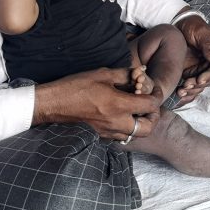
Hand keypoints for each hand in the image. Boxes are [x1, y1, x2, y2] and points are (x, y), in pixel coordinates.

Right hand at [33, 68, 161, 140]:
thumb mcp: (103, 74)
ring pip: (134, 135)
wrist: (53, 104)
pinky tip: (122, 115)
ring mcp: (107, 132)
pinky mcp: (100, 135)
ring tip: (137, 110)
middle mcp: (116, 122)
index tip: (154, 90)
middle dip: (153, 117)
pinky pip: (121, 136)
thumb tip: (140, 72)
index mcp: (119, 105)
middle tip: (150, 106)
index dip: (157, 96)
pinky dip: (127, 128)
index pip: (150, 105)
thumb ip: (125, 74)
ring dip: (141, 124)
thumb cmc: (76, 86)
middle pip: (147, 129)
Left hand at [175, 15, 209, 104]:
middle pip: (209, 79)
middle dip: (197, 85)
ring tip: (180, 91)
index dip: (209, 76)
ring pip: (201, 85)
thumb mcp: (200, 32)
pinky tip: (180, 95)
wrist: (180, 25)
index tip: (199, 80)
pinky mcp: (193, 73)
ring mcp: (202, 68)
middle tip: (185, 85)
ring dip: (192, 90)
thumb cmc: (193, 26)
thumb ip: (208, 44)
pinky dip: (187, 92)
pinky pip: (193, 86)